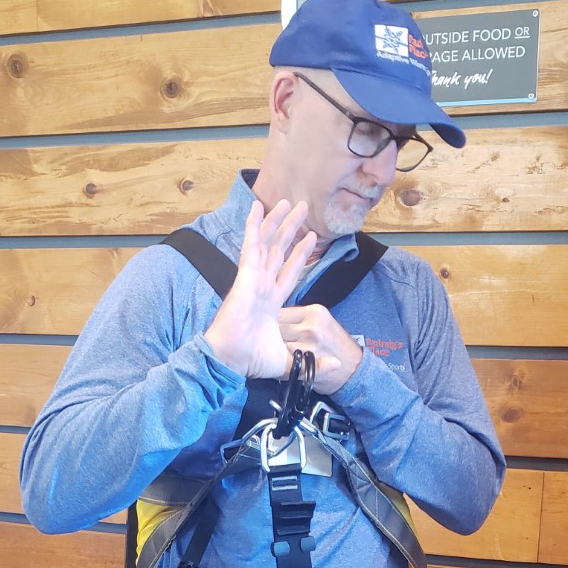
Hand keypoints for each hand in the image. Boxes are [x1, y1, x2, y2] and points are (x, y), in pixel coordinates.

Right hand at [203, 200, 316, 378]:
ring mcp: (253, 277)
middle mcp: (262, 285)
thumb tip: (336, 366)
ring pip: (268, 242)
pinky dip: (254, 225)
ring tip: (288, 201)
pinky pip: (251, 244)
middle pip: (279, 250)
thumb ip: (312, 362)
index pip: (289, 271)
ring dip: (278, 221)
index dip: (300, 254)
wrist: (231, 359)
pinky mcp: (245, 274)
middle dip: (291, 229)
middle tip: (302, 208)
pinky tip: (258, 206)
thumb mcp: (290, 361)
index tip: (311, 237)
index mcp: (271, 301)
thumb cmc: (252, 360)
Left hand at [278, 304, 363, 394]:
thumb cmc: (336, 346)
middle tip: (271, 342)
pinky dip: (279, 363)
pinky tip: (283, 363)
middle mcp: (311, 326)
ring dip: (273, 349)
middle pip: (276, 326)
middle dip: (272, 334)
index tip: (271, 328)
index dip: (272, 320)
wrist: (354, 369)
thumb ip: (300, 319)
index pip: (281, 311)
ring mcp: (308, 345)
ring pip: (277, 344)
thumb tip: (275, 316)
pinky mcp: (305, 364)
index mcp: (314, 312)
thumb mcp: (323, 323)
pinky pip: (282, 361)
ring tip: (277, 353)